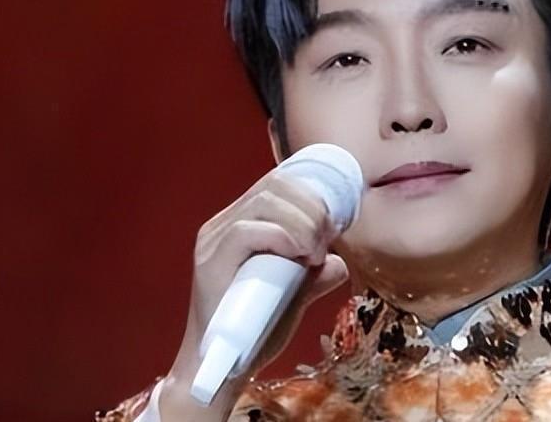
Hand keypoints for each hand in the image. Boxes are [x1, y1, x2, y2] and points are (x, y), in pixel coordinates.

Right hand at [158, 168, 349, 420]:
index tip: (337, 223)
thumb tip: (340, 263)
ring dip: (303, 221)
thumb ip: (313, 275)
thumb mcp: (293, 295)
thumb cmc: (256, 330)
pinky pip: (247, 231)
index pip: (277, 184)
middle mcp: (222, 224)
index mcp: (239, 222)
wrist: (223, 367)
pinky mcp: (210, 262)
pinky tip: (301, 256)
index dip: (313, 194)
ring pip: (264, 202)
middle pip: (274, 186)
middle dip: (313, 206)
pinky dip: (282, 236)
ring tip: (316, 252)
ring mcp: (213, 241)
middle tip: (331, 237)